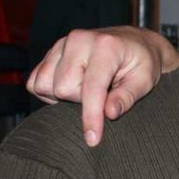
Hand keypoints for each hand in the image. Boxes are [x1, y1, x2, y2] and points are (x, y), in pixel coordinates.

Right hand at [26, 26, 178, 146]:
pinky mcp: (50, 52)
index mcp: (106, 46)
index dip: (91, 116)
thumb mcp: (144, 80)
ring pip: (44, 85)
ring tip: (87, 90)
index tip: (93, 139)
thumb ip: (127, 96)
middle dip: (81, 101)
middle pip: (63, 88)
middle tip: (103, 94)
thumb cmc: (142, 62)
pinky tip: (72, 87)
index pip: (91, 87)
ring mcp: (62, 44)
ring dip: (64, 96)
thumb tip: (110, 113)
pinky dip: (49, 92)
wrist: (134, 43)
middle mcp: (79, 40)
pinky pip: (35, 82)